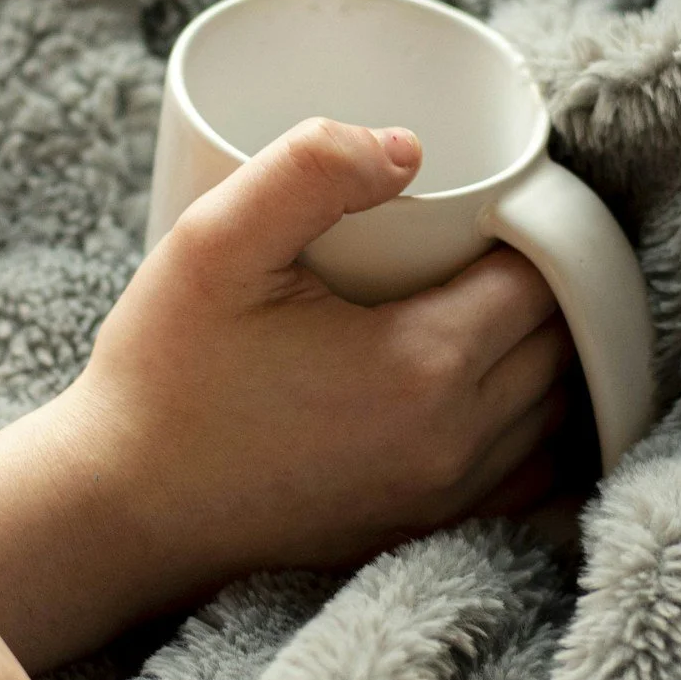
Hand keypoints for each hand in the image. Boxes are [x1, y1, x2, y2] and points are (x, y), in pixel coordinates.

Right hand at [70, 116, 574, 591]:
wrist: (120, 511)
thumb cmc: (163, 376)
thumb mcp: (214, 244)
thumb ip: (307, 169)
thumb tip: (408, 147)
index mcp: (423, 366)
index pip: (542, 278)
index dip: (535, 226)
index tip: (496, 199)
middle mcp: (454, 443)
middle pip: (561, 343)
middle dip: (545, 284)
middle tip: (492, 237)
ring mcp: (444, 500)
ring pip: (554, 411)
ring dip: (543, 353)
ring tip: (492, 299)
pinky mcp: (423, 532)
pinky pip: (527, 477)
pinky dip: (532, 426)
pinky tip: (493, 387)